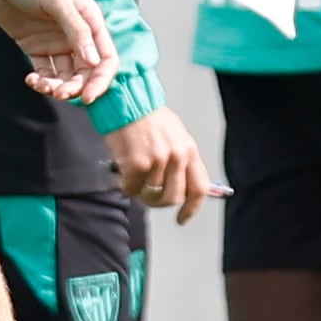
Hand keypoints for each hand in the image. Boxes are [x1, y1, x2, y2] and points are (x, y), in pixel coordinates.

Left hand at [0, 0, 118, 102]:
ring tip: (42, 86)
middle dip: (76, 87)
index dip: (100, 80)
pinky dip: (41, 80)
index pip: (106, 58)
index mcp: (89, 21)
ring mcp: (55, 41)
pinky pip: (44, 70)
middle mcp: (76, 34)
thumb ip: (76, 30)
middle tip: (60, 93)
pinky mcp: (34, 46)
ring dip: (57, 86)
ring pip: (65, 74)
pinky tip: (31, 79)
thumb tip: (93, 60)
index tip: (87, 96)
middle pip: (86, 71)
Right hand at [107, 103, 215, 222]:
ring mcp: (158, 161)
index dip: (191, 208)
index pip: (199, 188)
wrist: (125, 101)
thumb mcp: (173, 136)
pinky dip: (124, 184)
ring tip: (132, 174)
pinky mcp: (137, 164)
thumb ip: (179, 161)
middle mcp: (178, 157)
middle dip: (157, 201)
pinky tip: (121, 170)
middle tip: (146, 193)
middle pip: (173, 197)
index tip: (182, 219)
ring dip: (138, 190)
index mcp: (190, 150)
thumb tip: (180, 187)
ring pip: (149, 195)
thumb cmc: (146, 118)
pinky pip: (130, 188)